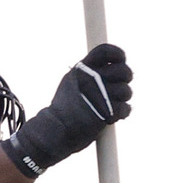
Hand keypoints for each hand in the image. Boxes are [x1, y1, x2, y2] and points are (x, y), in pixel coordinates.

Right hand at [6, 43, 132, 174]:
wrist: (55, 131)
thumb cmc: (64, 108)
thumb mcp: (71, 82)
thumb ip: (87, 72)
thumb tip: (108, 65)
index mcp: (82, 69)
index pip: (106, 51)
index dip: (118, 54)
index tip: (121, 61)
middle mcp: (91, 79)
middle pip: (122, 70)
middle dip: (126, 77)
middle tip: (122, 85)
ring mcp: (99, 95)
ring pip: (126, 90)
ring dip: (124, 98)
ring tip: (114, 104)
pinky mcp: (106, 112)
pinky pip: (125, 108)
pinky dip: (123, 112)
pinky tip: (115, 116)